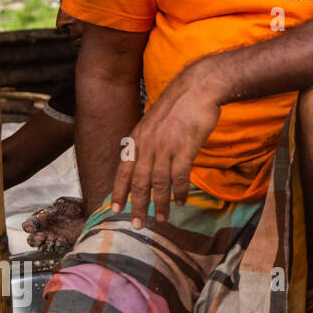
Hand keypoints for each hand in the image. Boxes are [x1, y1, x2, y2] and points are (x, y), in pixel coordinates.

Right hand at [21, 195, 84, 251]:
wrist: (93, 212)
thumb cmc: (77, 205)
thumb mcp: (63, 203)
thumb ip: (51, 209)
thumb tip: (41, 215)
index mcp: (42, 219)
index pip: (30, 225)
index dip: (28, 226)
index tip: (32, 227)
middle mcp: (46, 230)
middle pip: (33, 239)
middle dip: (34, 239)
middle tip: (40, 236)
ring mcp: (54, 238)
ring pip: (42, 246)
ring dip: (44, 244)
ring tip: (51, 238)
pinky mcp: (64, 243)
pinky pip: (56, 248)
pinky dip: (57, 245)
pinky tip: (61, 240)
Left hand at [112, 61, 222, 228]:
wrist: (197, 88)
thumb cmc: (178, 105)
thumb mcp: (153, 123)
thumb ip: (148, 142)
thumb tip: (146, 161)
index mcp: (137, 139)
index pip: (122, 171)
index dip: (118, 192)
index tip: (115, 210)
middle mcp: (147, 145)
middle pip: (138, 182)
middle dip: (137, 206)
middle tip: (138, 224)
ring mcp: (165, 147)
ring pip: (158, 183)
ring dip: (160, 203)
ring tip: (162, 219)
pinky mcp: (184, 148)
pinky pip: (179, 176)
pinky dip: (179, 191)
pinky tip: (180, 201)